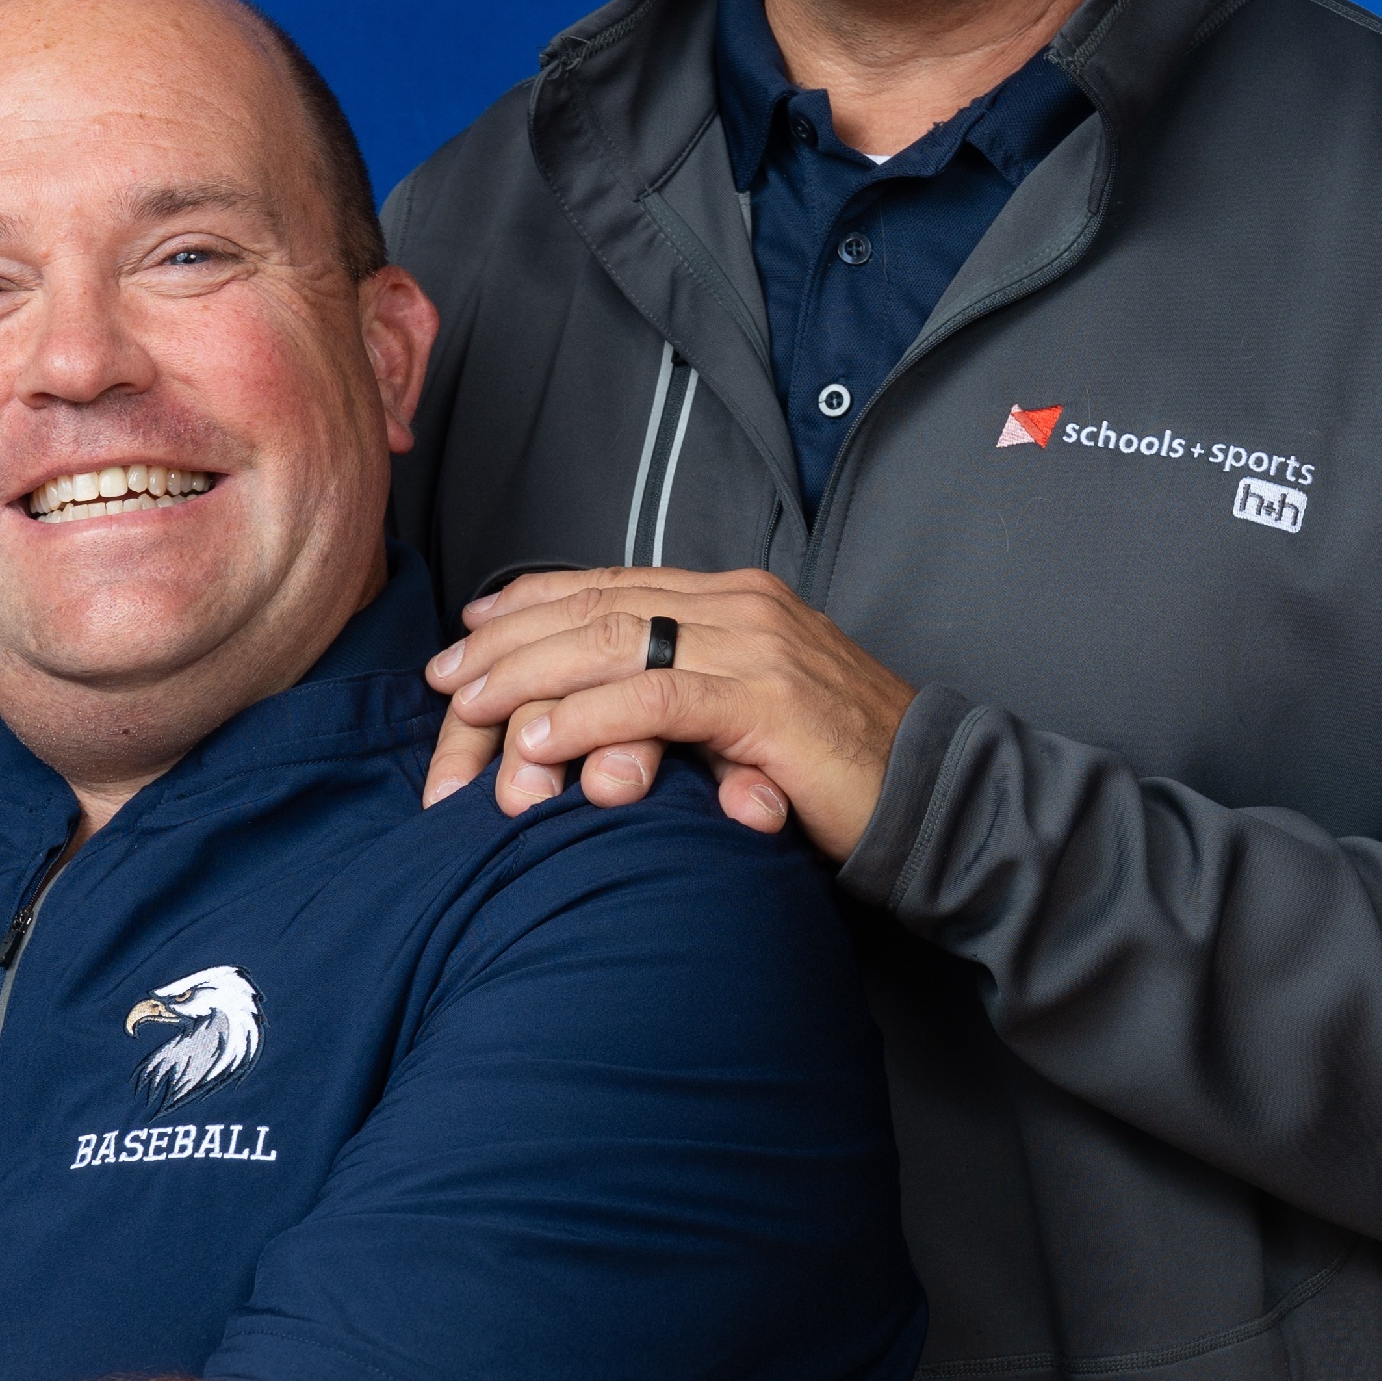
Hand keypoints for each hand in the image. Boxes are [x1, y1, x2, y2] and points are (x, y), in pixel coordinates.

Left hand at [422, 565, 913, 860]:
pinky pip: (656, 700)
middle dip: (510, 641)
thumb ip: (688, 692)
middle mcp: (742, 605)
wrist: (936, 798)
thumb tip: (607, 703)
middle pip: (599, 604)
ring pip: (616, 641)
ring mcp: (757, 647)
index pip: (613, 582)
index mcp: (736, 597)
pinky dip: (587, 719)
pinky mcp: (767, 704)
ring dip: (530, 676)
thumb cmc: (839, 769)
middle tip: (445, 679)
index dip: (531, 603)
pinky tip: (539, 741)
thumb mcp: (749, 713)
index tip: (469, 631)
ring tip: (470, 711)